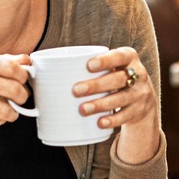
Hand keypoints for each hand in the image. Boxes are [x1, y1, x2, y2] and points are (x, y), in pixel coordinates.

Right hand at [0, 52, 30, 134]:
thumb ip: (4, 61)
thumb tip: (27, 60)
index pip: (11, 67)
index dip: (24, 76)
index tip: (25, 81)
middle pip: (12, 88)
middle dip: (22, 96)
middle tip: (22, 98)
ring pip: (5, 109)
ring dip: (13, 112)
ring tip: (11, 110)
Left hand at [74, 47, 159, 162]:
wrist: (142, 98)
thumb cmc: (114, 77)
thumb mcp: (111, 66)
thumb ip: (86, 64)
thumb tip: (36, 63)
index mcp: (129, 57)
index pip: (120, 56)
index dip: (106, 60)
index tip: (88, 66)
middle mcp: (139, 74)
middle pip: (119, 79)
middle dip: (97, 85)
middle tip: (76, 90)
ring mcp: (140, 94)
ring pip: (121, 98)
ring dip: (101, 104)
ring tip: (82, 109)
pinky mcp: (139, 111)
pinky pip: (126, 116)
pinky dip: (112, 120)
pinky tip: (99, 123)